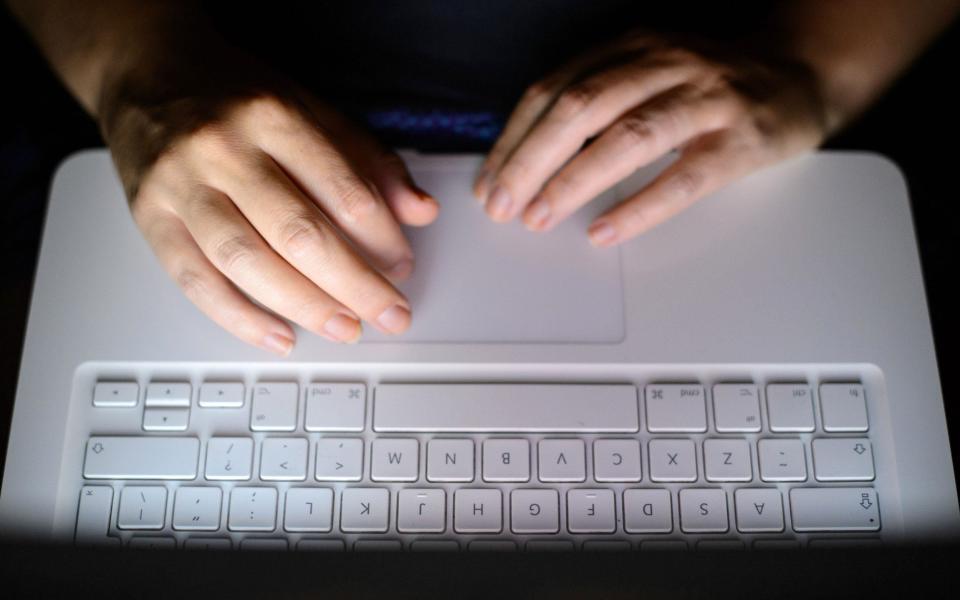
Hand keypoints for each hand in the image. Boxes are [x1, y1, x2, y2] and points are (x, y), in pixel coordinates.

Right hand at [101, 39, 437, 354]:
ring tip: (344, 328)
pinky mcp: (149, 217)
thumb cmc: (234, 95)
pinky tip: (279, 336)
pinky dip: (239, 317)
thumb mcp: (310, 108)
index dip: (382, 239)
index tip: (403, 268)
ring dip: (304, 306)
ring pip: (248, 262)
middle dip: (354, 285)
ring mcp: (180, 185)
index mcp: (272, 115)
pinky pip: (195, 280)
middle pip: (299, 233)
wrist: (145, 69)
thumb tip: (420, 211)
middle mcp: (223, 148)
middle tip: (389, 315)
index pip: (343, 190)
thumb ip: (368, 160)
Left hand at [474, 32, 827, 245]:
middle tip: (502, 207)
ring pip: (627, 137)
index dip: (514, 139)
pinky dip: (638, 207)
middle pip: (580, 108)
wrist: (800, 74)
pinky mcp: (739, 141)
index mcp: (630, 47)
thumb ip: (595, 99)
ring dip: (574, 181)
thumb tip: (526, 158)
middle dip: (531, 161)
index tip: (488, 182)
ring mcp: (705, 99)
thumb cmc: (709, 86)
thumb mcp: (647, 73)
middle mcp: (664, 63)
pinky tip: (604, 232)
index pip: (553, 90)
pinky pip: (682, 178)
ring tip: (540, 218)